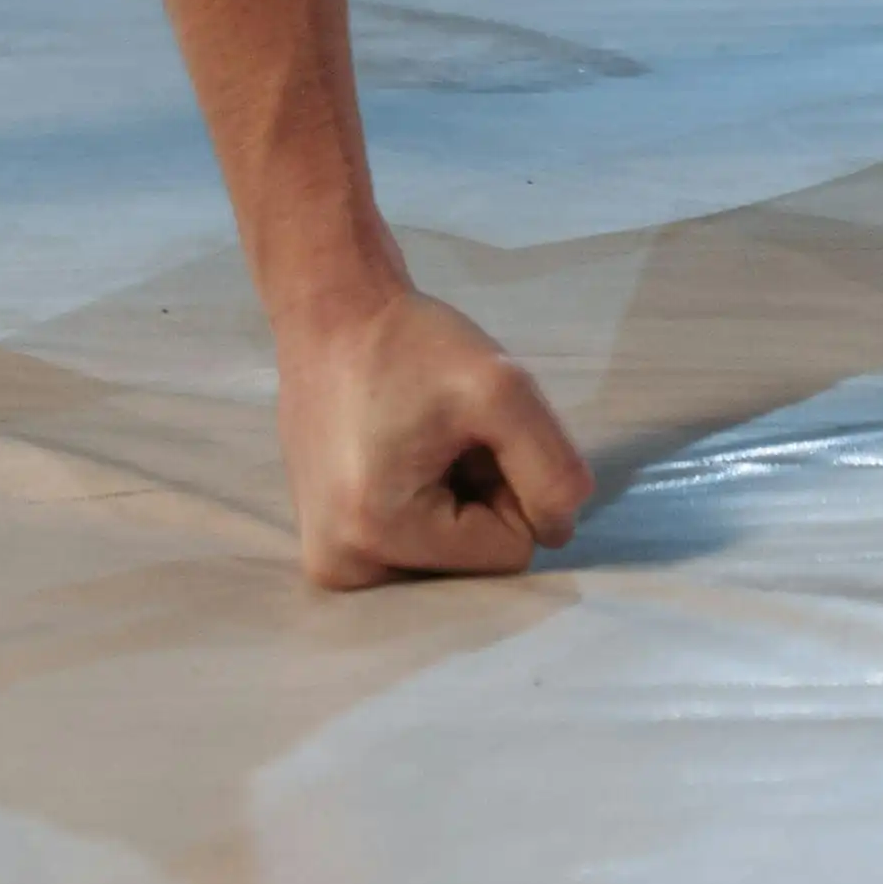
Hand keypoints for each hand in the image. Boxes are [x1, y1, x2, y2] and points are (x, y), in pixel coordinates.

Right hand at [273, 284, 593, 587]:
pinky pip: (410, 553)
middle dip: (478, 502)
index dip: (508, 486)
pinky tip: (396, 458)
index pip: (508, 551)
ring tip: (417, 445)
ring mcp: (327, 565)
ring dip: (452, 507)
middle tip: (442, 438)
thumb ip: (552, 470)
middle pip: (473, 567)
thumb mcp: (504, 389)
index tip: (467, 433)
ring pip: (445, 562)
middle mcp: (341, 570)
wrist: (331, 313)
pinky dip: (421, 509)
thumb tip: (557, 535)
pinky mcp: (325, 550)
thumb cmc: (412, 344)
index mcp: (379, 535)